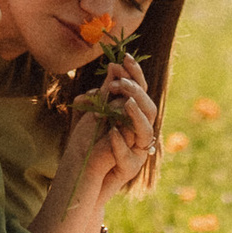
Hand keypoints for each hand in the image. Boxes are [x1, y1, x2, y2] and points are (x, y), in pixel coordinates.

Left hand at [54, 62, 157, 198]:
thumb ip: (103, 93)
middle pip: (149, 108)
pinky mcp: (130, 168)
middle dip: (135, 93)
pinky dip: (120, 143)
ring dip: (135, 116)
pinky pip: (130, 155)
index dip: (136, 74)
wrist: (82, 175)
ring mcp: (137, 151)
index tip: (125, 57)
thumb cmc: (87, 143)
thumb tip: (112, 66)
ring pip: (147, 132)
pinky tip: (110, 133)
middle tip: (118, 83)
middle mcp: (140, 132)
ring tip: (125, 104)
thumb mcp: (93, 113)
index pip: (141, 91)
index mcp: (133, 117)